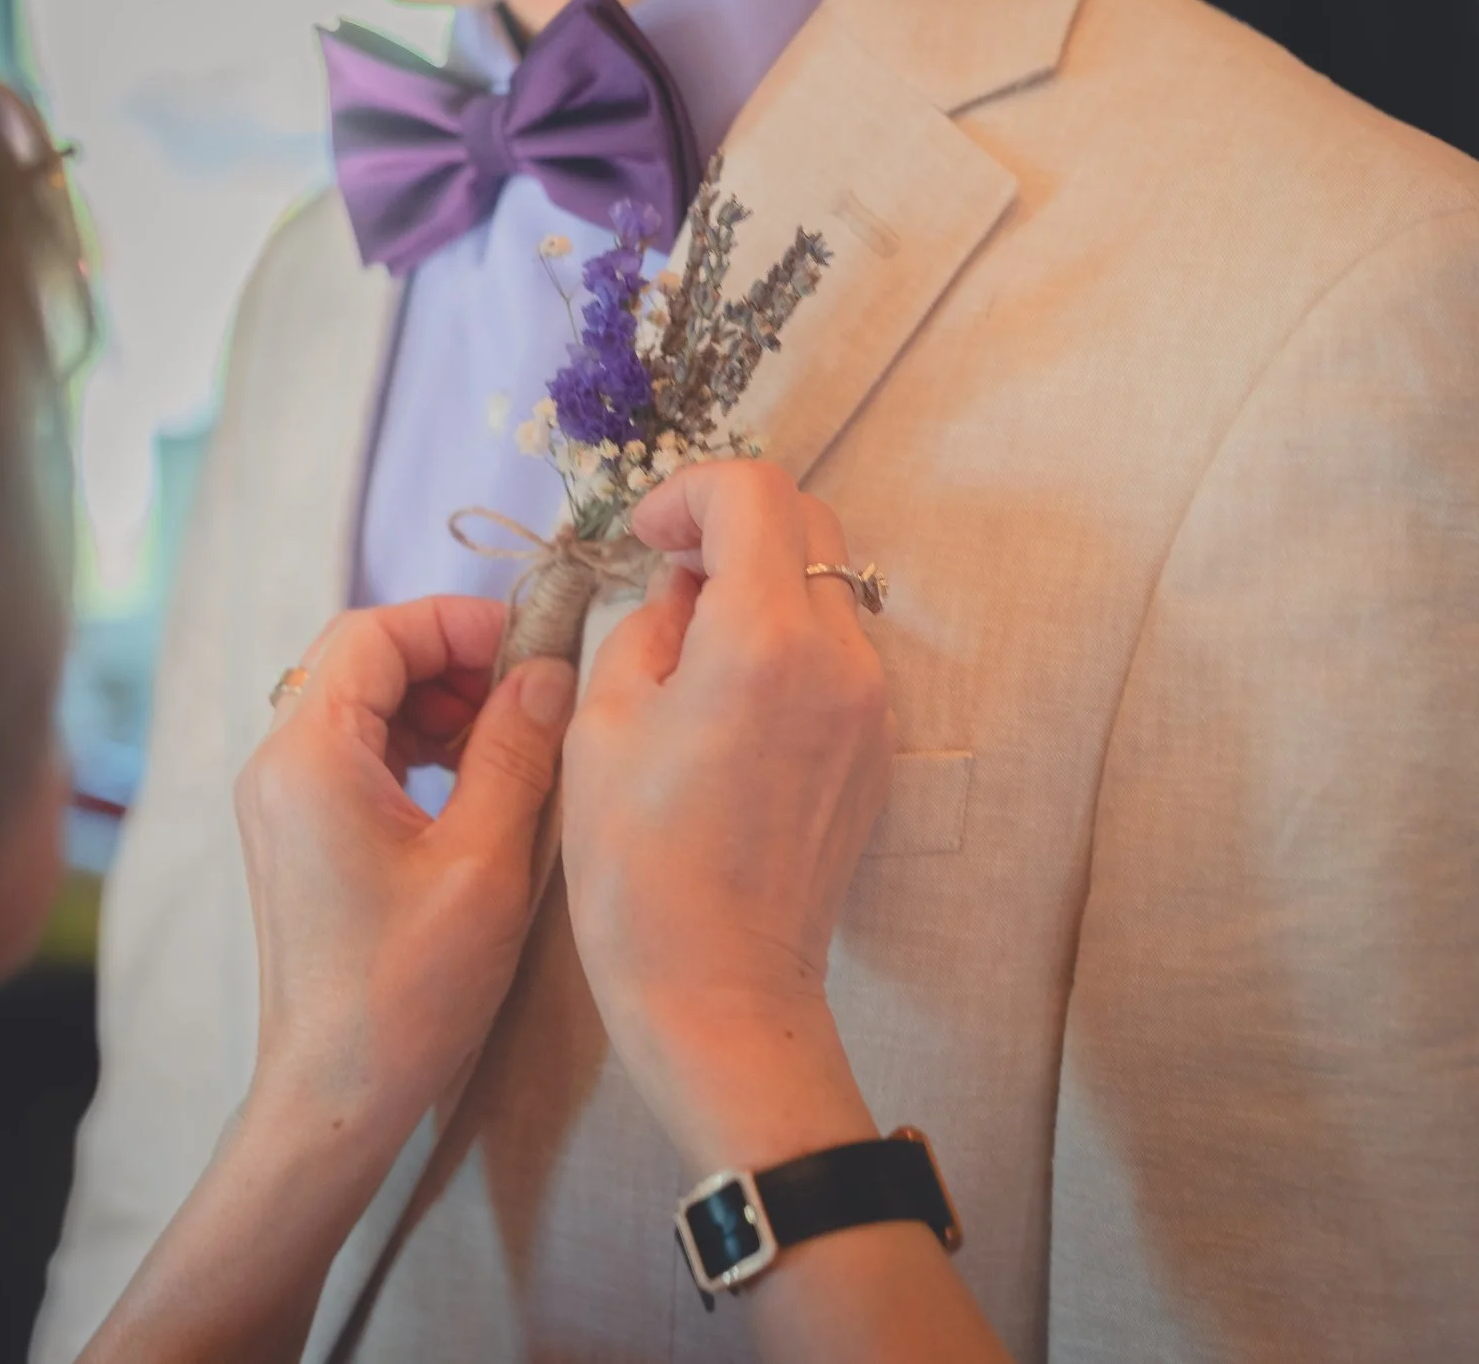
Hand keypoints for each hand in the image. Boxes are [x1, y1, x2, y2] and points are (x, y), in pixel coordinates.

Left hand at [234, 597, 576, 1140]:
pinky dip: (414, 743)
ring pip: (359, 702)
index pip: (374, 632)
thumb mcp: (484, 861)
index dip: (456, 622)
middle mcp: (277, 764)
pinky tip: (472, 780)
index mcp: (308, 756)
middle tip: (528, 692)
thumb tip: (546, 672)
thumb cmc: (407, 990)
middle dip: (449, 658)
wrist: (336, 1093)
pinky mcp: (295, 835)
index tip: (532, 646)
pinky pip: (353, 751)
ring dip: (435, 701)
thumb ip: (515, 750)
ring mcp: (279, 801)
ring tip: (509, 738)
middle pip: (361, 658)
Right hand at [561, 461, 894, 1173]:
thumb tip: (682, 589)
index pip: (752, 492)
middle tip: (667, 574)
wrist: (718, 988)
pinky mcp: (877, 748)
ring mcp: (871, 704)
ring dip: (762, 582)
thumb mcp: (601, 724)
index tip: (645, 536)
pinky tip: (731, 698)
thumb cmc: (638, 868)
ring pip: (827, 585)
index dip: (688, 492)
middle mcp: (838, 657)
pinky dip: (788, 639)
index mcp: (763, 639)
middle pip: (806, 522)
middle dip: (731, 525)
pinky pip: (838, 651)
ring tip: (693, 643)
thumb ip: (647, 625)